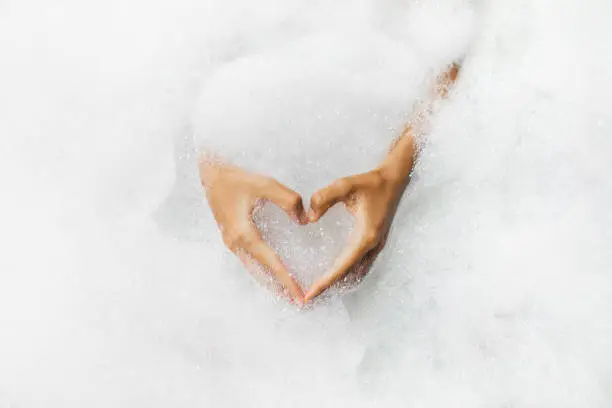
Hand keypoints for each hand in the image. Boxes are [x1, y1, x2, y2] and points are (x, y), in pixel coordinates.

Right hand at [200, 158, 307, 303]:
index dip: (287, 280)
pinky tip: (271, 273)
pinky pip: (249, 261)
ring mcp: (231, 242)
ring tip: (287, 294)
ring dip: (270, 282)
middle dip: (279, 288)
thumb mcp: (265, 183)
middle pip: (261, 273)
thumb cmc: (236, 178)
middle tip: (298, 302)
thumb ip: (288, 200)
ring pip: (253, 270)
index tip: (300, 294)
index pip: (270, 263)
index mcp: (244, 234)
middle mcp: (235, 243)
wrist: (209, 174)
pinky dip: (262, 271)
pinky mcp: (231, 238)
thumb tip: (303, 220)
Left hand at [304, 167, 408, 301]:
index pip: (342, 266)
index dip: (325, 281)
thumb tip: (310, 218)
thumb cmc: (371, 182)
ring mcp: (376, 245)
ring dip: (339, 283)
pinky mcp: (376, 242)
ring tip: (319, 290)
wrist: (394, 179)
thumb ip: (325, 197)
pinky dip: (347, 274)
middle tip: (308, 297)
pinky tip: (336, 274)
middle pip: (349, 275)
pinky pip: (361, 265)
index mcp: (365, 236)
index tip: (310, 293)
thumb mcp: (346, 185)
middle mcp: (372, 245)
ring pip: (356, 273)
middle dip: (329, 287)